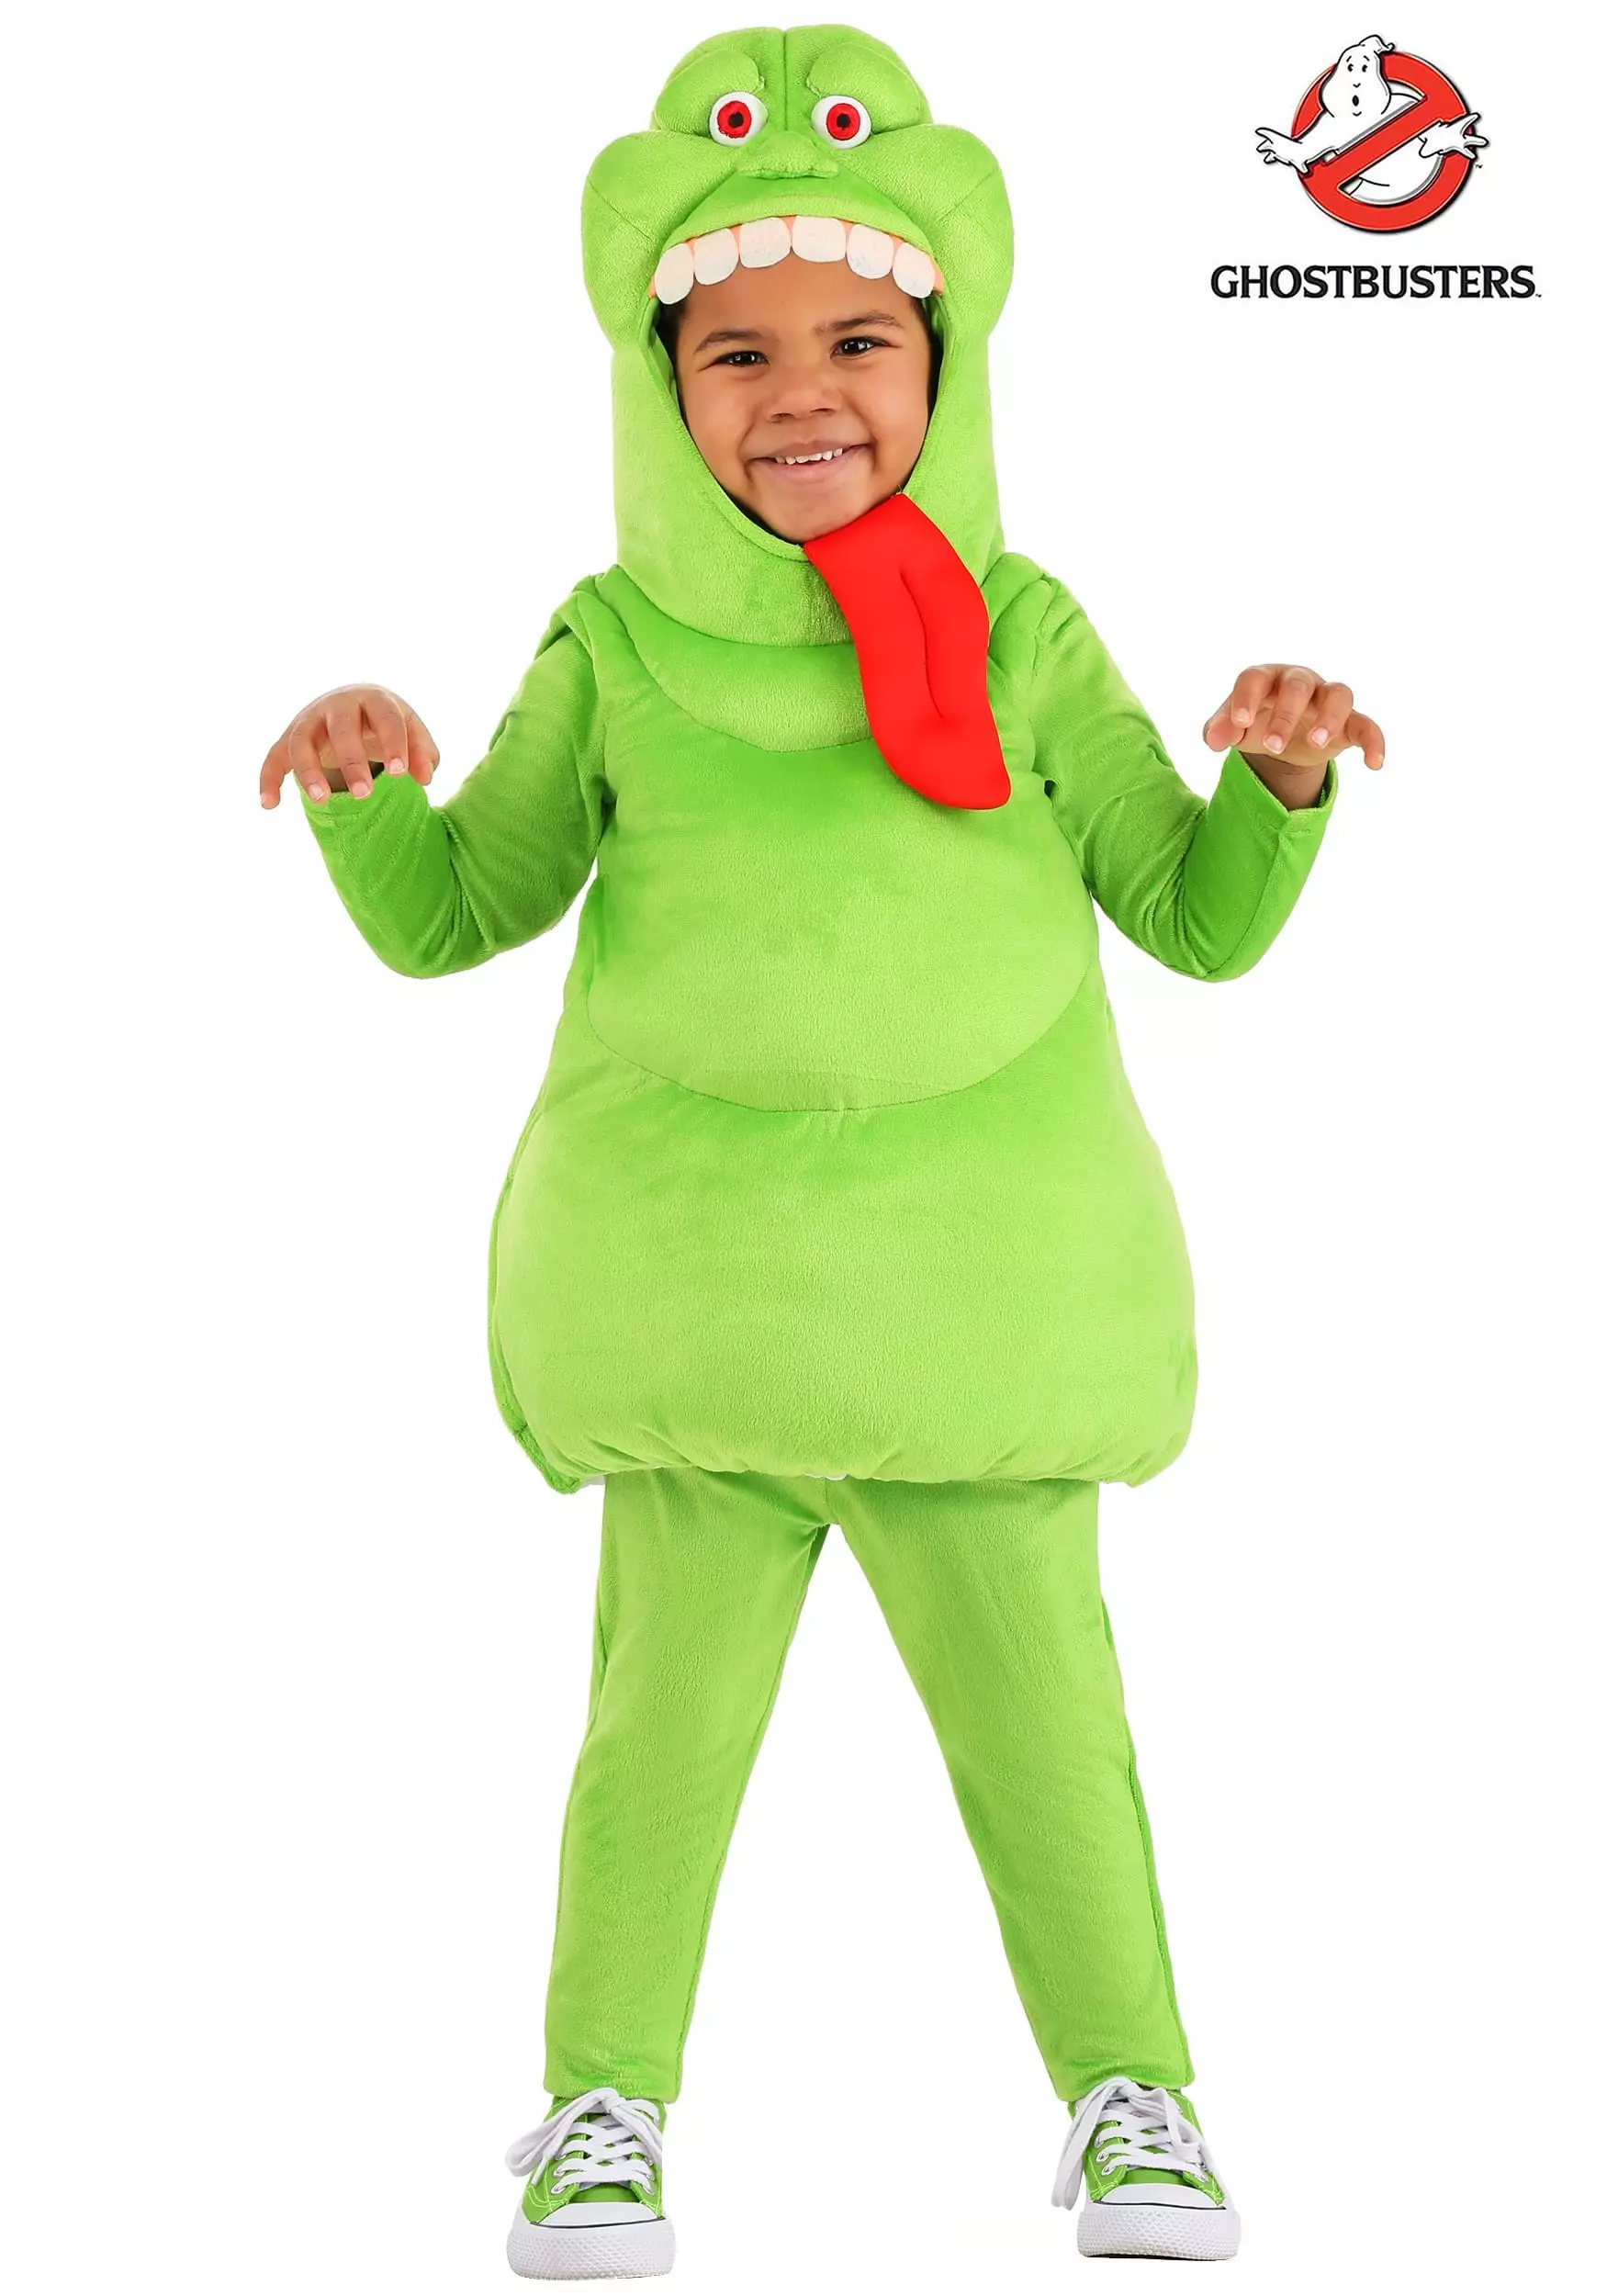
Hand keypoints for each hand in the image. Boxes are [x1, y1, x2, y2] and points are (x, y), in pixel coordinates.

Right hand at [259, 685, 440, 807]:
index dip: (392, 744)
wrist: (352, 705)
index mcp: (374, 700)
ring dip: (308, 770)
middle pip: (341, 728)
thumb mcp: (412, 732)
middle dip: (351, 761)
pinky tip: (269, 804)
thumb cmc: (387, 725)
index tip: (399, 774)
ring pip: (301, 741)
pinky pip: (274, 757)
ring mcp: (310, 719)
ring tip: (320, 800)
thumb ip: (422, 753)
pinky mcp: (289, 737)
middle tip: (363, 795)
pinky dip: (268, 779)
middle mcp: (338, 704)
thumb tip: (424, 777)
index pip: (385, 718)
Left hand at [1202, 664, 1385, 800]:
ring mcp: (1326, 699)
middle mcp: (1299, 682)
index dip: (1247, 698)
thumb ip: (1219, 729)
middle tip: (1274, 746)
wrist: (1279, 735)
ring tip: (1316, 743)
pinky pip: (1367, 726)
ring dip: (1330, 717)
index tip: (1240, 723)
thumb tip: (1213, 739)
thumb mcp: (1232, 727)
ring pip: (1339, 693)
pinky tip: (1374, 764)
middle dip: (1285, 714)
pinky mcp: (1348, 723)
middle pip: (1298, 685)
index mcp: (1265, 679)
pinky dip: (1374, 741)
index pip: (1255, 678)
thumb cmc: (1253, 720)